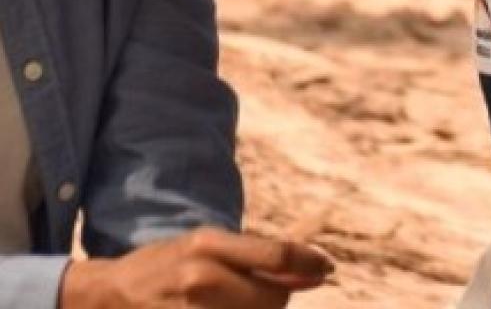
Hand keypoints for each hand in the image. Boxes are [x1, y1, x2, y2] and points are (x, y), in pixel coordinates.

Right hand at [61, 226, 334, 307]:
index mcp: (208, 245)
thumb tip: (314, 269)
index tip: (328, 268)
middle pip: (273, 297)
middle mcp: (200, 278)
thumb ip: (256, 256)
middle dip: (281, 296)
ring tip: (243, 305)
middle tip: (270, 292)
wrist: (104, 297)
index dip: (310, 263)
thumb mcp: (206, 247)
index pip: (277, 254)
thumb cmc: (165, 267)